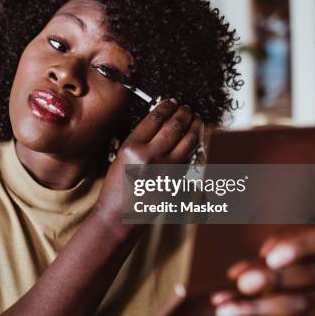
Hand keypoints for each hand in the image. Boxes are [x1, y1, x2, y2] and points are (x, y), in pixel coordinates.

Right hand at [94, 99, 203, 225]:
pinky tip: (193, 138)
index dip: (166, 107)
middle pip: (175, 126)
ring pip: (188, 141)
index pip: (155, 119)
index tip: (171, 101)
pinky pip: (189, 157)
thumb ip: (140, 139)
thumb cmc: (118, 185)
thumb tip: (161, 120)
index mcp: (132, 148)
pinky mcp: (176, 180)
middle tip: (186, 108)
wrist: (121, 214)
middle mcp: (150, 157)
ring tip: (196, 119)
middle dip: (184, 113)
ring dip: (195, 126)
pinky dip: (193, 145)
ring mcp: (166, 170)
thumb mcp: (121, 156)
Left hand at [212, 226, 314, 315]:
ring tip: (226, 310)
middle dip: (275, 281)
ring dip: (263, 310)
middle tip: (242, 284)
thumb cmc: (296, 266)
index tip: (269, 257)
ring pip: (308, 308)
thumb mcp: (282, 254)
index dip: (300, 247)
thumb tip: (236, 276)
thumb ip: (263, 261)